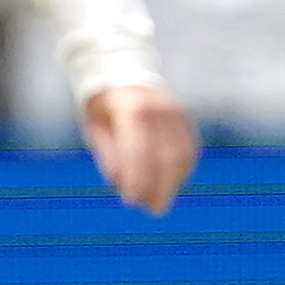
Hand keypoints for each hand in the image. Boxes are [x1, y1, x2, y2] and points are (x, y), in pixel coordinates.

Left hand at [81, 84, 196, 215]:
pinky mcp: (184, 120)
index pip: (137, 149)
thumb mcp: (96, 128)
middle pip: (165, 155)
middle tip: (153, 209)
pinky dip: (181, 172)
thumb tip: (121, 184)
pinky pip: (188, 150)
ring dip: (173, 183)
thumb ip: (109, 155)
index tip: (130, 200)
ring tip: (160, 202)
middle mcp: (158, 109)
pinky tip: (171, 185)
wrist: (123, 75)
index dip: (136, 178)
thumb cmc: (104, 108)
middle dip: (159, 186)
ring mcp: (175, 113)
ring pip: (181, 154)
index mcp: (132, 109)